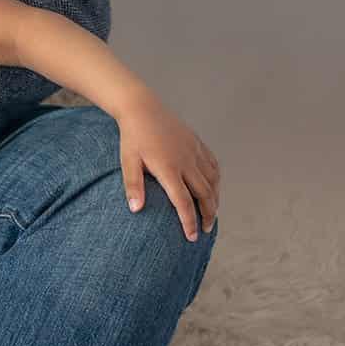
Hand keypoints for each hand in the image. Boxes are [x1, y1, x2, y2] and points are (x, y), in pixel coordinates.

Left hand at [115, 95, 220, 240]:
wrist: (141, 107)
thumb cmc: (132, 137)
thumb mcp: (128, 162)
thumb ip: (133, 186)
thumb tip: (136, 210)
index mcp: (168, 168)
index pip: (183, 202)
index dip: (189, 222)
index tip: (192, 237)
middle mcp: (186, 161)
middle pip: (204, 194)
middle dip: (207, 215)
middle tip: (205, 230)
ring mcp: (194, 151)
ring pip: (212, 181)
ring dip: (215, 199)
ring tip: (212, 213)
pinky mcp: (197, 143)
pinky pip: (213, 165)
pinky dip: (216, 180)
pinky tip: (214, 188)